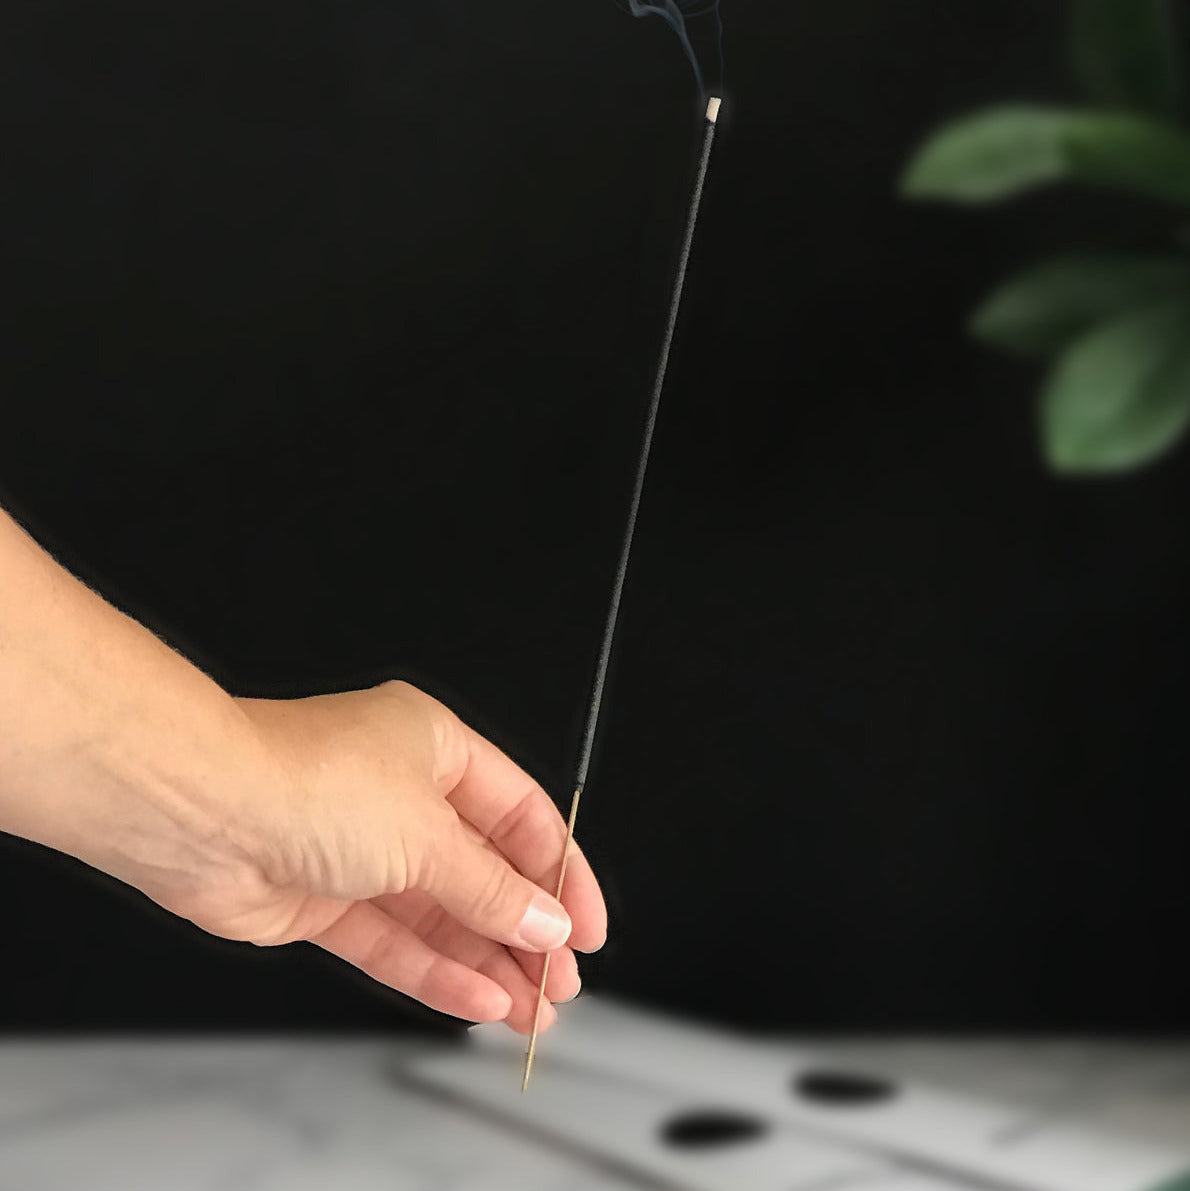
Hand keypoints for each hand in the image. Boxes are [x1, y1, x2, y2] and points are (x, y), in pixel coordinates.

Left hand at [155, 681, 606, 1033]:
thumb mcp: (428, 833)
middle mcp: (399, 794)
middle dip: (524, 929)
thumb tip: (546, 921)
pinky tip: (475, 999)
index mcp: (435, 748)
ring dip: (487, 961)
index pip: (521, 815)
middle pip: (483, 871)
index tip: (586, 927)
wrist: (201, 812)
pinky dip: (435, 972)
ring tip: (530, 1010)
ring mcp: (360, 849)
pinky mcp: (323, 900)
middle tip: (560, 981)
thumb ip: (491, 888)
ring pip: (441, 914)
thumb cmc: (306, 781)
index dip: (560, 873)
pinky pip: (394, 942)